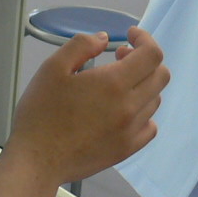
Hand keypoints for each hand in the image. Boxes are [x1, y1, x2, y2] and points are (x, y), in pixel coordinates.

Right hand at [7, 26, 167, 185]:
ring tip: (117, 84)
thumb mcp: (53, 68)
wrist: (37, 160)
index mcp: (112, 83)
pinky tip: (124, 110)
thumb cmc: (41, 114)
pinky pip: (150, 127)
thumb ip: (81, 46)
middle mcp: (128, 107)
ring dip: (142, 85)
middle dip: (145, 59)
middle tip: (121, 57)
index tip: (130, 36)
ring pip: (155, 99)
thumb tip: (104, 39)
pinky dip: (143, 113)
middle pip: (160, 75)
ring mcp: (130, 131)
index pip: (152, 55)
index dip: (145, 39)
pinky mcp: (126, 149)